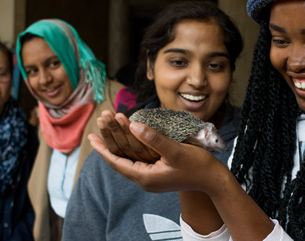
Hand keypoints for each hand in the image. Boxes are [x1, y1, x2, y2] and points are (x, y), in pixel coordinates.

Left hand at [89, 120, 227, 193]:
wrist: (212, 179)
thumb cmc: (197, 165)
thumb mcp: (175, 151)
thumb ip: (153, 139)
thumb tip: (132, 125)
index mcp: (146, 177)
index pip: (117, 162)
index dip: (103, 149)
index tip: (92, 137)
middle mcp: (145, 180)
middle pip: (120, 160)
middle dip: (109, 143)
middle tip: (99, 127)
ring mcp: (151, 178)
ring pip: (128, 160)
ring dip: (118, 145)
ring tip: (107, 132)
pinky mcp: (157, 174)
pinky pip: (137, 160)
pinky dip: (129, 149)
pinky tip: (126, 142)